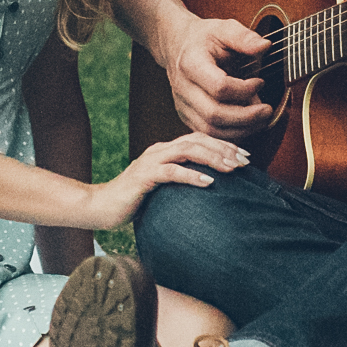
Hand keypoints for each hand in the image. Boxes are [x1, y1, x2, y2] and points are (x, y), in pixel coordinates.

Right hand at [81, 133, 251, 230]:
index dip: (223, 145)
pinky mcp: (144, 176)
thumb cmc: (133, 201)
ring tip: (232, 168)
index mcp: (165, 151)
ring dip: (213, 158)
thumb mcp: (162, 188)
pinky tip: (208, 182)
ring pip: (187, 150)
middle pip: (197, 140)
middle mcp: (159, 150)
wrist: (101, 207)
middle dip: (224, 149)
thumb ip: (180, 181)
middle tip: (245, 162)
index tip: (245, 157)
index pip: (199, 139)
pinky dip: (192, 175)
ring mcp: (150, 161)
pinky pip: (171, 171)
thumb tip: (210, 187)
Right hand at [167, 16, 279, 137]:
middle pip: (214, 114)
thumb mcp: (223, 28)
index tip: (261, 81)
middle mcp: (183, 88)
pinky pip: (209, 134)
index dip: (244, 89)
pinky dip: (231, 134)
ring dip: (241, 130)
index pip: (219, 87)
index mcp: (191, 64)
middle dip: (246, 117)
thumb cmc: (203, 38)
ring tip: (261, 120)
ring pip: (211, 130)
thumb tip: (265, 46)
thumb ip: (244, 37)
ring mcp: (183, 105)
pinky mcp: (187, 116)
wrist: (176, 44)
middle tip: (267, 110)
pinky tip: (248, 125)